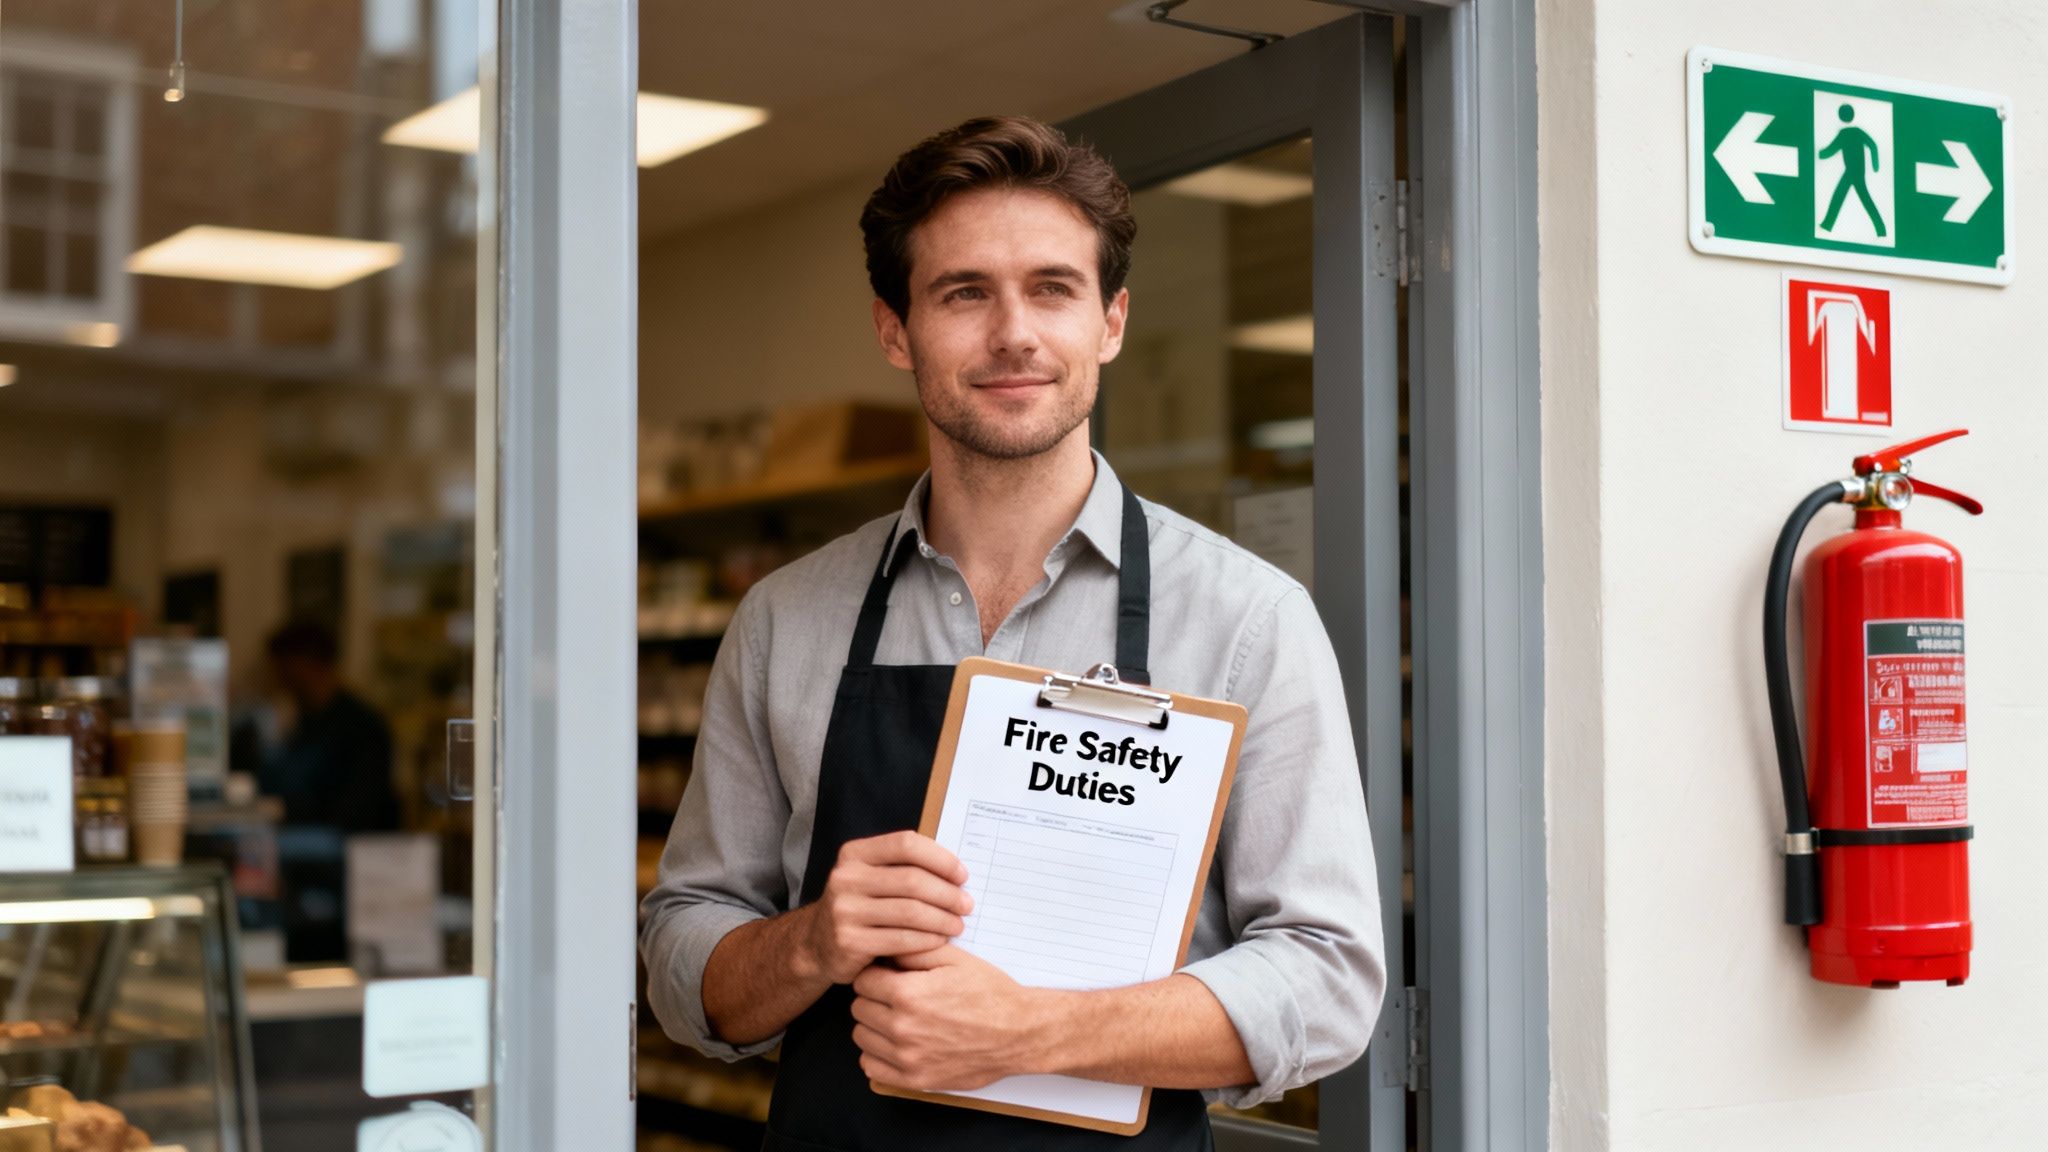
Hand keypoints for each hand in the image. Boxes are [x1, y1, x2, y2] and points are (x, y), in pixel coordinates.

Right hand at [798, 831, 971, 984]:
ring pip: (910, 912)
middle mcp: (845, 878)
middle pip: (911, 880)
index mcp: (854, 853)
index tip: (962, 875)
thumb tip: (957, 871)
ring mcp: (844, 910)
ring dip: (942, 919)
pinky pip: (901, 939)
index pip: (906, 844)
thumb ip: (903, 867)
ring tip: (958, 925)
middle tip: (967, 905)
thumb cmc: (860, 906)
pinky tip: (939, 940)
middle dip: (947, 893)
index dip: (940, 858)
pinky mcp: (849, 942)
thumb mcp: (871, 877)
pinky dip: (927, 940)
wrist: (818, 944)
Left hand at [851, 945, 1044, 1091]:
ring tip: (898, 1018)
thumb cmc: (990, 994)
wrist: (1018, 1032)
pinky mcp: (915, 1079)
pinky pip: (871, 1067)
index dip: (876, 974)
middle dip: (874, 998)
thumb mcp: (954, 958)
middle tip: (896, 995)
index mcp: (908, 994)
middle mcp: (902, 1027)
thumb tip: (884, 948)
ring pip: (861, 1037)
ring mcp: (907, 1057)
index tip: (889, 975)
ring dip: (874, 1025)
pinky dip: (877, 1054)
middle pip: (859, 1008)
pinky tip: (896, 1042)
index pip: (863, 981)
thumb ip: (913, 950)